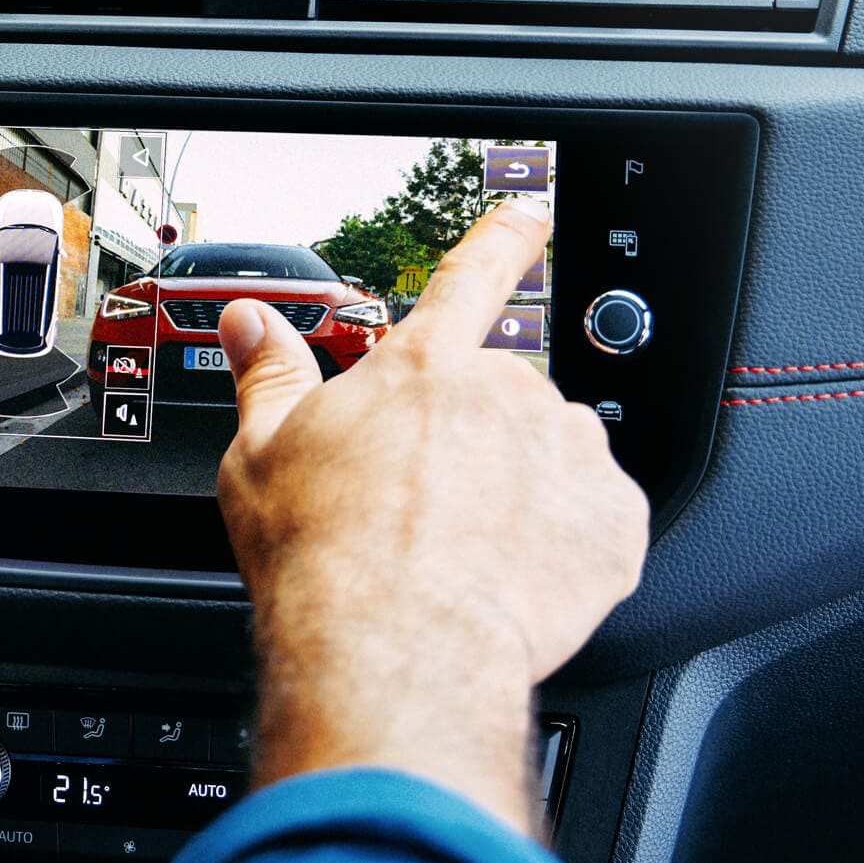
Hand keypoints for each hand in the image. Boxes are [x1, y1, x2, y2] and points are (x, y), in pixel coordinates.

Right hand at [211, 197, 645, 833]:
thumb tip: (250, 323)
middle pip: (504, 398)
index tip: (532, 214)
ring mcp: (567, 454)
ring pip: (556, 456)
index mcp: (422, 367)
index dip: (504, 239)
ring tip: (471, 551)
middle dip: (478, 442)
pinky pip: (599, 521)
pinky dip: (568, 545)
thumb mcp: (263, 453)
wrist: (396, 648)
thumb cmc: (324, 557)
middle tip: (432, 507)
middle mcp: (505, 393)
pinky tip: (516, 577)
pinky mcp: (613, 521)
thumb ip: (269, 375)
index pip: (471, 277)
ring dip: (526, 489)